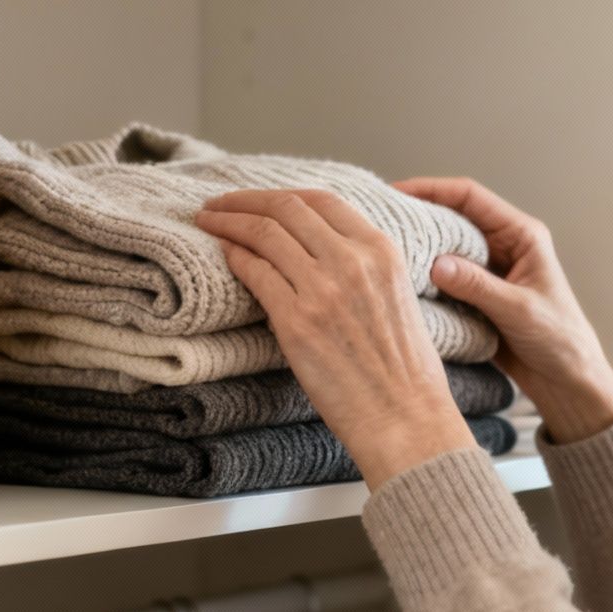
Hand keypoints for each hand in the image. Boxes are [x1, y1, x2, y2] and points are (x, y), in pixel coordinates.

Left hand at [194, 189, 475, 487]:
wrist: (405, 417)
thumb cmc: (404, 369)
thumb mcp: (396, 295)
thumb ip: (363, 264)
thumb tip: (314, 248)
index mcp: (382, 250)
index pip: (321, 200)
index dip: (279, 194)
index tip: (255, 199)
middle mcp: (353, 261)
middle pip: (286, 208)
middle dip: (244, 200)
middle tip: (218, 204)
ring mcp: (323, 290)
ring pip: (264, 234)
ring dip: (228, 223)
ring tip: (208, 223)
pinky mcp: (298, 322)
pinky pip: (255, 273)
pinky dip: (234, 258)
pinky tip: (224, 256)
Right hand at [394, 177, 612, 443]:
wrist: (569, 382)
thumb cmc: (561, 341)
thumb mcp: (519, 310)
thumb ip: (478, 286)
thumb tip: (436, 264)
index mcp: (522, 236)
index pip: (471, 197)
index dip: (432, 189)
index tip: (396, 192)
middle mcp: (504, 247)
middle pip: (453, 218)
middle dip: (418, 216)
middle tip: (379, 219)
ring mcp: (488, 271)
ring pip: (445, 248)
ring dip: (418, 248)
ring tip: (382, 248)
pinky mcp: (477, 296)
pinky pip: (445, 279)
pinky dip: (424, 278)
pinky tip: (400, 282)